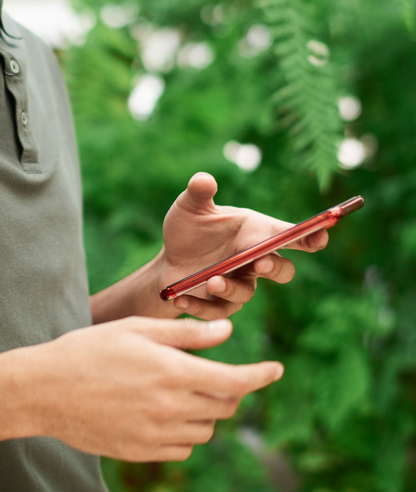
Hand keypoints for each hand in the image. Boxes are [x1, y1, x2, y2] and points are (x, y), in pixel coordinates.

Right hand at [35, 315, 282, 460]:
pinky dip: (184, 432)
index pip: (236, 382)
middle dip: (229, 389)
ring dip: (205, 411)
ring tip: (177, 391)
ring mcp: (156, 435)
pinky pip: (182, 448)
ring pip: (205, 429)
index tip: (276, 369)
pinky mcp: (141, 453)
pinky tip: (161, 414)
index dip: (261, 375)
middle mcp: (170, 408)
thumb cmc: (88, 350)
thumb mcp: (137, 331)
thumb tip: (228, 334)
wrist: (43, 391)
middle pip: (224, 406)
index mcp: (172, 373)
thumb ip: (186, 335)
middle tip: (212, 373)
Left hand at [158, 171, 327, 318]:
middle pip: (282, 270)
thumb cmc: (189, 228)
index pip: (291, 235)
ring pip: (247, 293)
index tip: (321, 235)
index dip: (311, 236)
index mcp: (256, 233)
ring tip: (212, 281)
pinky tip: (180, 298)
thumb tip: (203, 180)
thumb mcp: (189, 207)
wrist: (170, 259)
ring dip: (231, 288)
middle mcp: (254, 260)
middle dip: (275, 267)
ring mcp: (240, 284)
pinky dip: (199, 306)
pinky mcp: (219, 304)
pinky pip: (217, 311)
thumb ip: (198, 193)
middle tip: (260, 262)